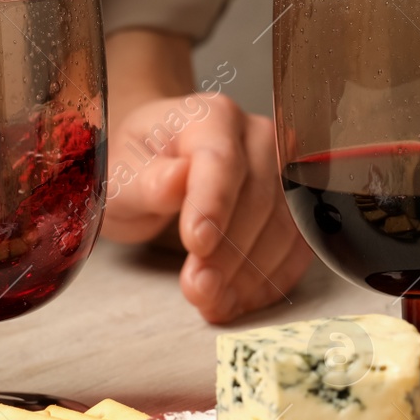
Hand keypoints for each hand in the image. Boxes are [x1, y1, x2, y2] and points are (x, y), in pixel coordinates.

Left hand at [100, 31, 311, 323]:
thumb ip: (146, 179)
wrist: (156, 167)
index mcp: (210, 117)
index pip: (221, 160)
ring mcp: (284, 170)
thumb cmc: (137, 166)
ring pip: (284, 228)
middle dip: (228, 253)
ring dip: (251, 276)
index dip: (212, 205)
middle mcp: (257, 136)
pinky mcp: (295, 205)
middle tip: (198, 290)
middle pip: (258, 197)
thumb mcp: (122, 173)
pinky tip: (239, 299)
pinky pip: (297, 248)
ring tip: (213, 303)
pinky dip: (270, 281)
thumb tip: (176, 181)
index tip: (197, 245)